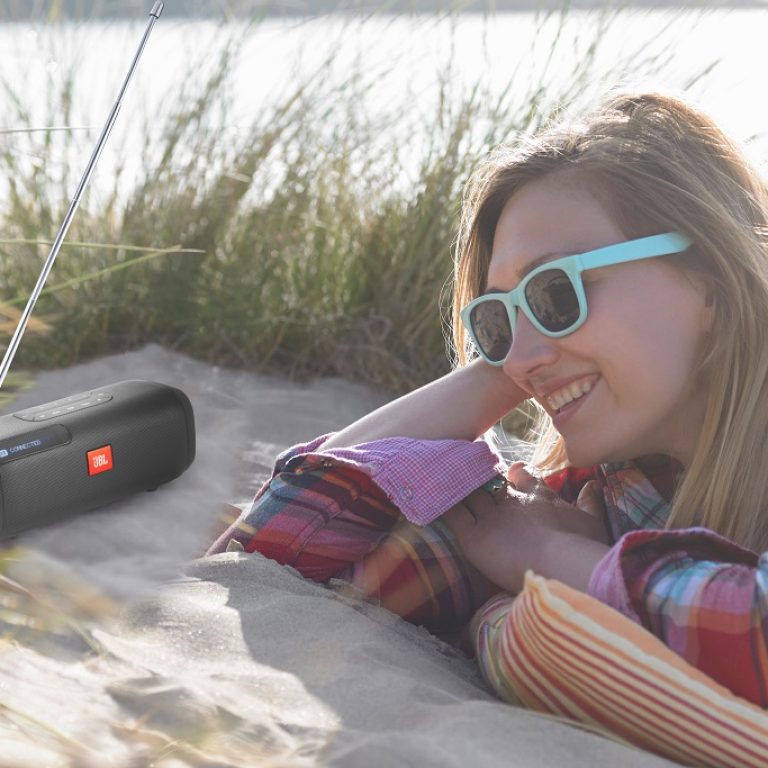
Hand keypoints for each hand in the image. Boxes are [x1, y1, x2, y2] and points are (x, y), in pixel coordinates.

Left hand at [441, 463, 609, 593]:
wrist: (564, 565)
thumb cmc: (582, 547)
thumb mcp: (593, 522)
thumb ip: (590, 502)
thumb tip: (592, 484)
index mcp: (538, 496)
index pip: (519, 477)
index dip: (511, 474)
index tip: (507, 472)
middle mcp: (511, 501)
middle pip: (487, 481)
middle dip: (477, 475)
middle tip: (464, 468)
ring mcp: (491, 517)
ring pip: (467, 494)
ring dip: (455, 486)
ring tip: (438, 477)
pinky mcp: (474, 537)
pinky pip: (452, 516)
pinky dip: (441, 506)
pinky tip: (426, 498)